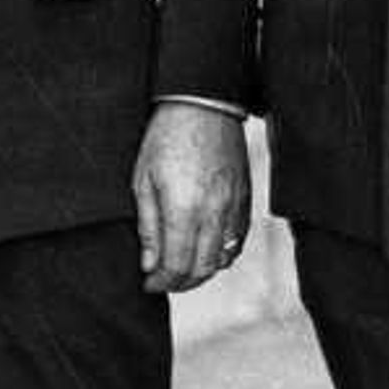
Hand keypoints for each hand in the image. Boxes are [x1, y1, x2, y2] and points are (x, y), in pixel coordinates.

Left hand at [132, 103, 251, 291]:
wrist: (204, 105)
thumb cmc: (166, 137)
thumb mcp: (143, 180)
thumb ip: (148, 227)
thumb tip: (150, 264)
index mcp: (183, 209)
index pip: (176, 265)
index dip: (161, 282)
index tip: (148, 283)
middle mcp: (213, 213)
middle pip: (202, 269)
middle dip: (180, 283)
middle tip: (163, 282)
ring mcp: (233, 207)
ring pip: (222, 259)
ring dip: (201, 272)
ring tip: (182, 270)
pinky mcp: (245, 200)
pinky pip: (237, 241)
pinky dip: (222, 255)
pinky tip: (205, 252)